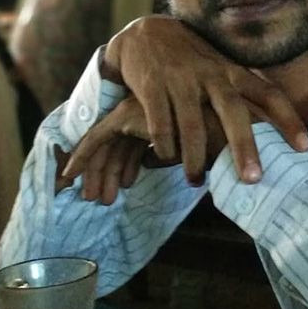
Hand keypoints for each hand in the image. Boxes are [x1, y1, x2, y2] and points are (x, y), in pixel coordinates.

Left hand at [59, 97, 230, 203]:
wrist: (235, 123)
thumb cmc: (225, 140)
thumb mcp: (195, 149)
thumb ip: (173, 152)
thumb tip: (154, 162)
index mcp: (163, 115)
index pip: (133, 143)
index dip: (123, 166)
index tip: (120, 188)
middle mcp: (146, 109)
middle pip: (117, 144)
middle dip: (107, 172)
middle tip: (100, 199)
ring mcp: (136, 109)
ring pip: (106, 143)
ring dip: (98, 172)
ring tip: (96, 199)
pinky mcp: (127, 115)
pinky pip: (97, 137)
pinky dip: (81, 156)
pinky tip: (72, 176)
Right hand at [100, 16, 307, 183]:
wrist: (145, 33)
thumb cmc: (192, 60)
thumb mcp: (221, 69)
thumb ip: (243, 93)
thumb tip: (274, 130)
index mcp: (233, 71)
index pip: (268, 94)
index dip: (288, 120)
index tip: (305, 148)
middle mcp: (210, 73)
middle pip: (233, 111)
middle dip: (243, 147)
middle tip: (253, 179)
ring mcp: (180, 78)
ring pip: (192, 125)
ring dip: (195, 158)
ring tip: (197, 181)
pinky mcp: (152, 85)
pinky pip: (160, 123)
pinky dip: (165, 145)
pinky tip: (166, 158)